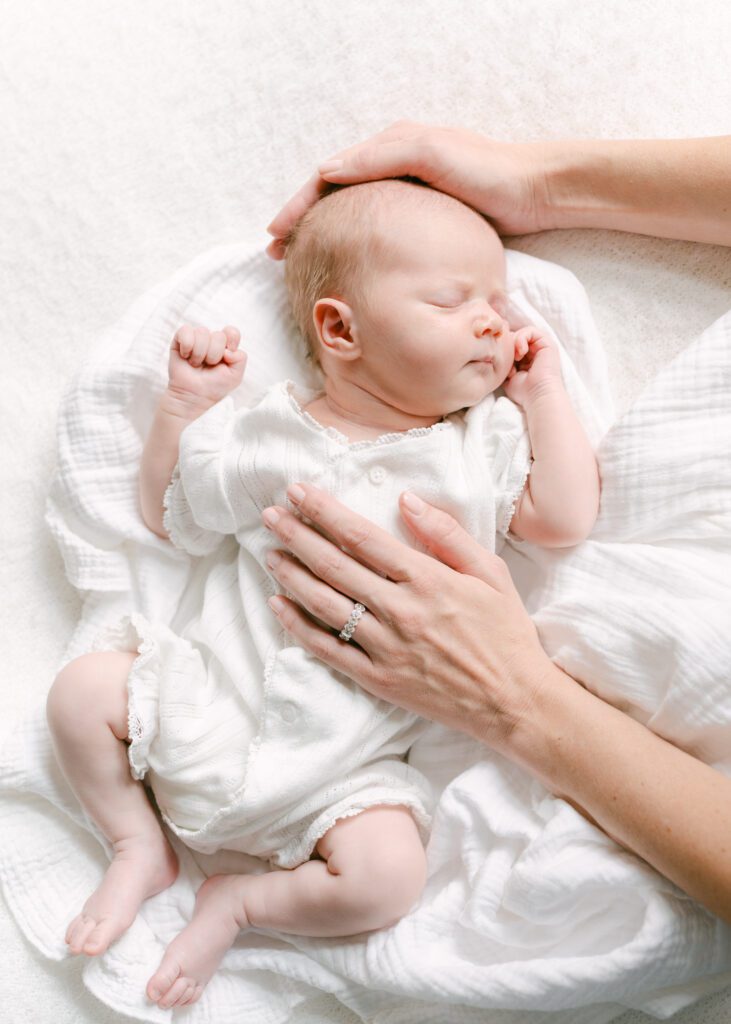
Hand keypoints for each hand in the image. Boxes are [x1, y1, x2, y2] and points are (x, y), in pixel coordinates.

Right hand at [167, 325, 246, 405]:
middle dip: (214, 355)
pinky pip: (185, 331)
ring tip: (196, 364)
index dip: (231, 341)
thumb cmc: (214, 386)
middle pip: (218, 335)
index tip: (226, 356)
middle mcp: (212, 340)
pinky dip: (187, 346)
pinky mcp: (180, 339)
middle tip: (208, 365)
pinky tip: (186, 357)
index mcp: (226, 346)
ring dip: (199, 353)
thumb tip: (227, 350)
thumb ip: (241, 358)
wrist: (193, 396)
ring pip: (202, 332)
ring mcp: (196, 338)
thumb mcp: (235, 376)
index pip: (232, 332)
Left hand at [261, 484, 553, 751]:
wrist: (514, 702)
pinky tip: (278, 605)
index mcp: (427, 579)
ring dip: (291, 575)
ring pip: (324, 604)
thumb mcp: (491, 572)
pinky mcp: (378, 679)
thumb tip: (406, 499)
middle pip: (334, 565)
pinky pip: (328, 649)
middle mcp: (401, 610)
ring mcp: (386, 647)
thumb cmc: (506, 633)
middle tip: (270, 515)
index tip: (298, 492)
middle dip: (297, 535)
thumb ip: (447, 534)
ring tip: (269, 553)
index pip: (362, 537)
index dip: (324, 512)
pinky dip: (299, 626)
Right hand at [266, 120, 552, 257]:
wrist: (533, 192)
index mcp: (389, 148)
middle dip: (302, 221)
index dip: (299, 204)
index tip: (276, 233)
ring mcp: (406, 191)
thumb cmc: (486, 171)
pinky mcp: (422, 215)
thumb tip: (326, 170)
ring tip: (300, 258)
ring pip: (349, 212)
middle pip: (332, 194)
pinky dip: (350, 240)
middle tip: (276, 251)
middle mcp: (393, 165)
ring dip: (321, 233)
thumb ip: (380, 157)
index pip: (328, 175)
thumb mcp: (430, 154)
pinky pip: (374, 226)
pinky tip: (344, 260)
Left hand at [502, 327, 562, 406]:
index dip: (504, 351)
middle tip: (508, 361)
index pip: (511, 345)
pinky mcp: (547, 343)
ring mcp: (542, 347)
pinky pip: (530, 331)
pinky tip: (520, 353)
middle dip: (508, 347)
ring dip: (514, 343)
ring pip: (522, 333)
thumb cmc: (524, 391)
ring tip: (515, 358)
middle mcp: (535, 351)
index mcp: (527, 359)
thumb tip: (498, 349)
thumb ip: (505, 362)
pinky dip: (521, 339)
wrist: (538, 395)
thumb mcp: (508, 374)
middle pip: (515, 338)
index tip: (503, 366)